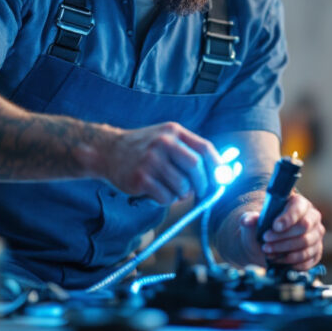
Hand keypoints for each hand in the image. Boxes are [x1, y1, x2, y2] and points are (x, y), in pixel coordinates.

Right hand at [100, 122, 220, 205]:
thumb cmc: (144, 149)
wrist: (108, 151)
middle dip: (203, 184)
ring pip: (182, 186)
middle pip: (196, 167)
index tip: (223, 179)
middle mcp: (163, 143)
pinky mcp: (140, 179)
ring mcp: (151, 160)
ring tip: (171, 188)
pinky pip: (166, 197)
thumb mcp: (166, 139)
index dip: (218, 166)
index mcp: (173, 131)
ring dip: (182, 193)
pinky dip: (166, 199)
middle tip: (201, 192)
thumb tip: (221, 172)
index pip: (205, 148)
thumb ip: (190, 150)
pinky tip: (156, 191)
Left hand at [237, 194, 323, 269]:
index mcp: (298, 203)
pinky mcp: (316, 251)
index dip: (288, 218)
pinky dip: (292, 262)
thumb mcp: (253, 223)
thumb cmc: (263, 229)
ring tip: (268, 252)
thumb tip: (247, 220)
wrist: (266, 245)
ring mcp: (316, 235)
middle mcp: (312, 217)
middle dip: (283, 237)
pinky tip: (279, 260)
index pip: (298, 207)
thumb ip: (249, 219)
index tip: (274, 226)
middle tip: (266, 242)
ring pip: (306, 244)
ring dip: (285, 251)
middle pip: (304, 227)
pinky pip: (308, 259)